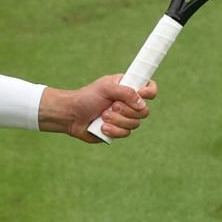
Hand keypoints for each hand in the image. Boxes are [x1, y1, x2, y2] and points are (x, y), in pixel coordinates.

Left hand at [39, 76, 157, 142]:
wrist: (71, 115)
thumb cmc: (86, 98)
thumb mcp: (106, 88)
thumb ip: (126, 92)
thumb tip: (142, 104)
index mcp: (128, 88)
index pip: (149, 89)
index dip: (149, 92)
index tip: (140, 94)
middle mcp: (129, 103)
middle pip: (144, 111)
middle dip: (127, 110)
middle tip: (112, 106)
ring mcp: (124, 118)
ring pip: (135, 124)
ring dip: (117, 120)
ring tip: (103, 116)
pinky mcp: (118, 131)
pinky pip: (125, 133)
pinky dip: (113, 130)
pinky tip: (102, 127)